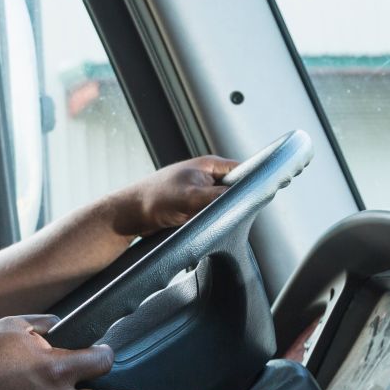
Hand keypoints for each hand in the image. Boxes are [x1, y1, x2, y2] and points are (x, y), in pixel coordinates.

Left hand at [107, 155, 240, 237]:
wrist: (130, 215)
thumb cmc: (155, 199)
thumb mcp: (192, 197)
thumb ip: (219, 196)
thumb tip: (242, 199)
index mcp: (208, 165)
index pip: (242, 169)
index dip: (253, 181)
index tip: (259, 194)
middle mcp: (205, 176)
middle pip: (234, 188)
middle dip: (235, 201)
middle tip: (233, 213)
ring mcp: (199, 190)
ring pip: (222, 202)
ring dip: (221, 212)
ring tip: (213, 218)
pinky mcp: (192, 205)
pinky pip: (210, 212)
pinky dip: (210, 218)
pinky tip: (206, 224)